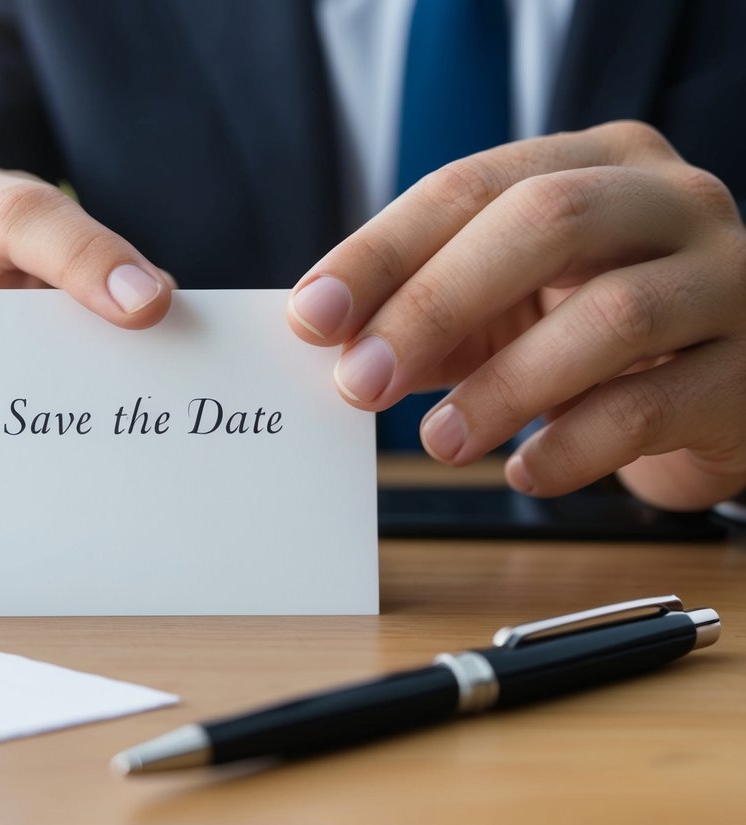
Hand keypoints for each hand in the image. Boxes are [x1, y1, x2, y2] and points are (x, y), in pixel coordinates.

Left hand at [286, 121, 745, 510]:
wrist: (729, 382)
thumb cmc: (602, 332)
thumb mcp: (514, 304)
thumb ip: (432, 314)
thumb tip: (332, 343)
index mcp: (596, 162)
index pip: (469, 186)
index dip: (381, 250)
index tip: (312, 314)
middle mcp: (670, 201)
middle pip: (543, 223)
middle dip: (433, 304)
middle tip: (360, 382)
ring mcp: (726, 281)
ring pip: (610, 315)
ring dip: (502, 386)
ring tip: (438, 441)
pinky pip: (652, 407)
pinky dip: (572, 447)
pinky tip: (525, 472)